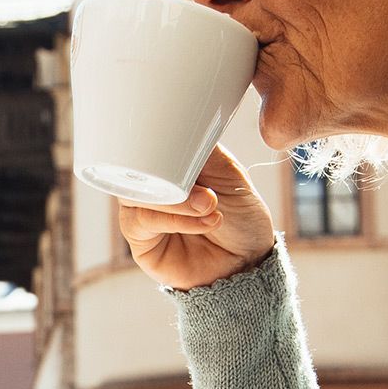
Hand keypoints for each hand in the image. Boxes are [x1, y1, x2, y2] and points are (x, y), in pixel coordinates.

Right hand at [118, 145, 274, 290]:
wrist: (249, 261)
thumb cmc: (240, 216)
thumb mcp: (229, 173)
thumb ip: (204, 151)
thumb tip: (183, 128)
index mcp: (166, 164)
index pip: (148, 144)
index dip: (161, 141)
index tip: (187, 146)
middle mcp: (148, 186)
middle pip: (138, 169)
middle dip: (173, 177)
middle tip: (207, 192)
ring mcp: (141, 212)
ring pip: (139, 195)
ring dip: (178, 201)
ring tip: (211, 206)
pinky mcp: (140, 242)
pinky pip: (144, 223)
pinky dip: (176, 220)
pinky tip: (204, 221)